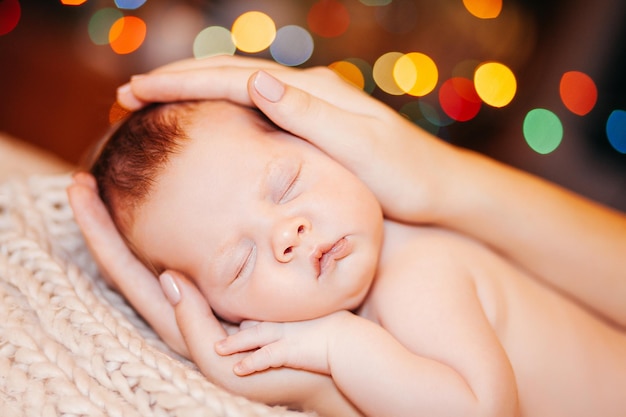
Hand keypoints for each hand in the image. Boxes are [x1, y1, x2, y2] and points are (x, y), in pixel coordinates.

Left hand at [67, 173, 361, 414]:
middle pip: (127, 256)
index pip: (123, 270)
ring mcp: (201, 293)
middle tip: (81, 181)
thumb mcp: (229, 365)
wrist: (326, 358)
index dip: (97, 230)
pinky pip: (185, 250)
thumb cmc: (283, 370)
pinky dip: (166, 227)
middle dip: (102, 219)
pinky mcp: (224, 285)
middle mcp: (181, 305)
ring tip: (114, 188)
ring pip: (152, 251)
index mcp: (178, 320)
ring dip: (127, 221)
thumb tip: (168, 280)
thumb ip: (193, 328)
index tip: (78, 188)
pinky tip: (168, 205)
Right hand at [116, 55, 456, 223]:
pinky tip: (205, 123)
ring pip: (238, 90)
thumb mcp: (360, 148)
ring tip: (153, 103)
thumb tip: (256, 80)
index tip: (137, 90)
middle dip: (177, 82)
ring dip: (193, 94)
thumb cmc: (404, 177)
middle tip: (128, 94)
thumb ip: (309, 115)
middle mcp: (308, 91)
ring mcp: (310, 106)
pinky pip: (254, 110)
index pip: (234, 78)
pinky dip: (220, 111)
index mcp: (313, 92)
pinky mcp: (313, 125)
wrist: (439, 189)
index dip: (182, 84)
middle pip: (229, 75)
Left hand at [216, 311, 353, 376]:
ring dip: (234, 344)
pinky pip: (264, 357)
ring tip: (218, 349)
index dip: (252, 318)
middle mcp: (286, 322)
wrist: (351, 341)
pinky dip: (250, 363)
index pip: (265, 313)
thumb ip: (313, 318)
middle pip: (254, 322)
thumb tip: (316, 321)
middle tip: (219, 329)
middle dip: (236, 326)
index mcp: (293, 314)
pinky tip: (237, 369)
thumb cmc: (344, 331)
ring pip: (252, 337)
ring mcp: (286, 336)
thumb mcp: (325, 318)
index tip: (239, 320)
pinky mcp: (289, 351)